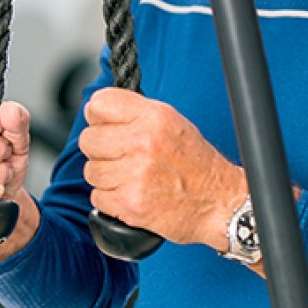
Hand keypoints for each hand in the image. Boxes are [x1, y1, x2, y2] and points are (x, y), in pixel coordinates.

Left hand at [80, 88, 246, 249]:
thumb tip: (99, 113)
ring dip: (106, 177)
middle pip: (89, 139)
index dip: (98, 116)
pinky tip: (132, 193)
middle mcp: (144, 141)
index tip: (104, 125)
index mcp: (155, 117)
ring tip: (131, 177)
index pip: (100, 104)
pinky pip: (97, 198)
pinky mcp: (129, 203)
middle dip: (101, 150)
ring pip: (91, 171)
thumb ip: (136, 115)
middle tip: (121, 156)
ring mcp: (136, 174)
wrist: (218, 202)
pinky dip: (110, 200)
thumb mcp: (173, 124)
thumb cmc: (196, 164)